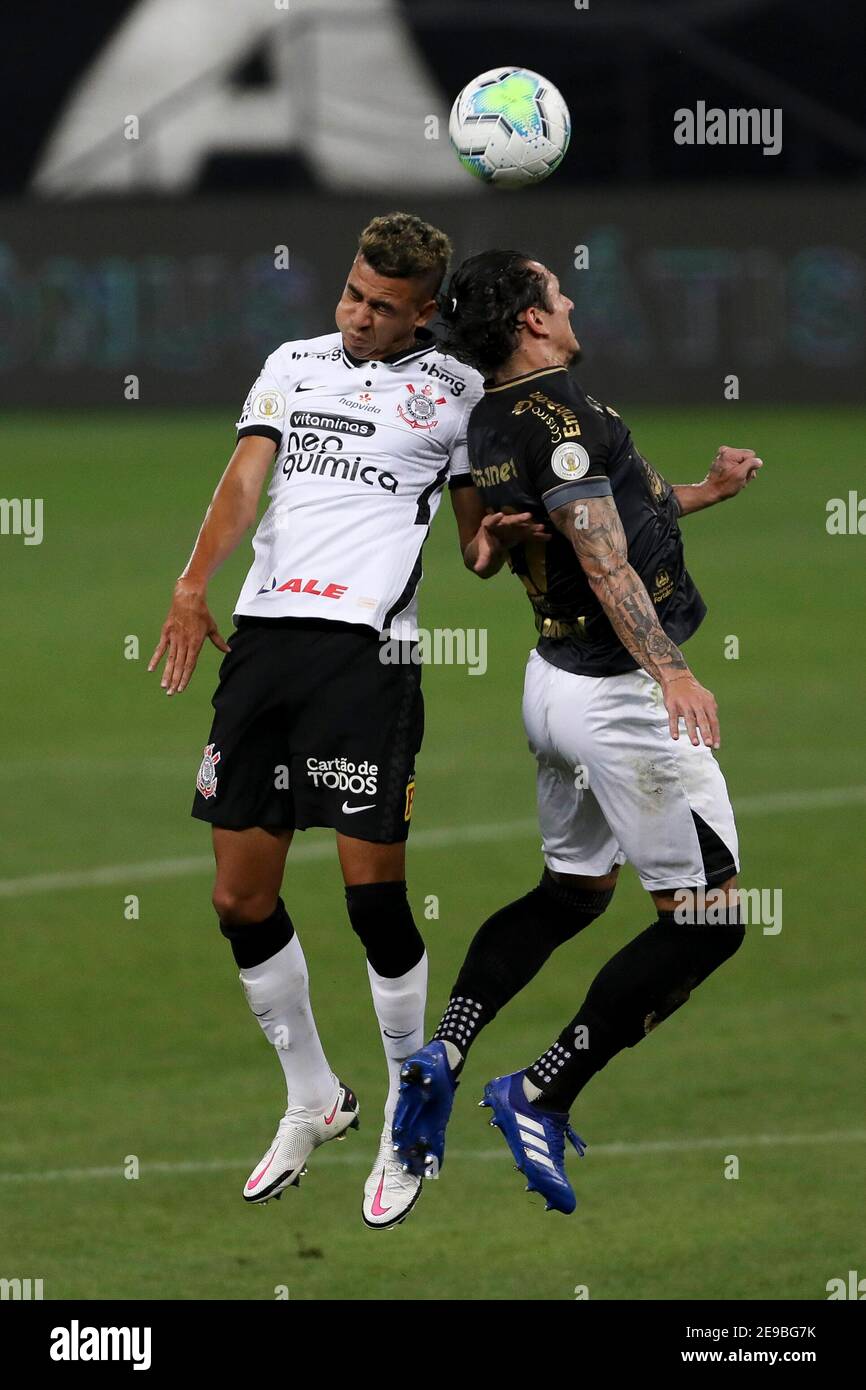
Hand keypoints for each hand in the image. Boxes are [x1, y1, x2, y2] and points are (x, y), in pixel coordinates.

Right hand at [148, 581, 230, 695]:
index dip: (185, 678)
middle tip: (171, 693)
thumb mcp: (212, 628)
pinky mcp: (166, 633)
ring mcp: (174, 638)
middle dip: (175, 681)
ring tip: (164, 686)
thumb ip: (218, 642)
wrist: (188, 598)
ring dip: (166, 674)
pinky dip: (155, 659)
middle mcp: (184, 643)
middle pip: (179, 666)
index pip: (190, 665)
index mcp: (195, 644)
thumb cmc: (202, 613)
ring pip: (170, 660)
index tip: (181, 689)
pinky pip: (160, 648)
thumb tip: (228, 650)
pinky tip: (151, 669)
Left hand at [468, 511, 548, 575]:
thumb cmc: (482, 555)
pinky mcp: (518, 535)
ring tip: (542, 527)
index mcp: (488, 528)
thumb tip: (478, 569)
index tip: (500, 515)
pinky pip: (528, 535)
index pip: (490, 522)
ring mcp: (510, 529)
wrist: (488, 554)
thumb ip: (481, 563)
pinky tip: (547, 536)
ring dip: (531, 528)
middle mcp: (500, 525)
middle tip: (528, 516)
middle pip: (508, 521)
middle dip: (518, 519)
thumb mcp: (481, 560)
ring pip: (521, 527)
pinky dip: (537, 536)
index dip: (494, 519)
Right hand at [661, 671, 719, 748]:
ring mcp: (684, 704)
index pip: (713, 721)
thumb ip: (710, 713)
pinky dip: (674, 728)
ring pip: (689, 720)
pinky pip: (673, 718)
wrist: (677, 678)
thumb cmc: (694, 693)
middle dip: (706, 733)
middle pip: (703, 720)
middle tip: (709, 744)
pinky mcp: (672, 705)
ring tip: (696, 744)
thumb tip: (713, 731)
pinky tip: (675, 737)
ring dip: (692, 732)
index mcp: (707, 704)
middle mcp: (697, 703)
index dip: (715, 734)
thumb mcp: (706, 699)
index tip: (716, 746)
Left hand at [705, 446, 762, 501]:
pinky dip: (738, 472)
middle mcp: (726, 450)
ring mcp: (724, 455)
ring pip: (744, 462)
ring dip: (743, 473)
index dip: (750, 467)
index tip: (742, 476)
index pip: (751, 455)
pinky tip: (733, 479)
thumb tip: (759, 461)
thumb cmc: (725, 485)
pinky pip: (737, 464)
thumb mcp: (740, 474)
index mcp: (729, 452)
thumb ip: (751, 464)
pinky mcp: (723, 461)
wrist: (711, 492)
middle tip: (740, 480)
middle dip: (747, 470)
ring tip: (736, 481)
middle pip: (747, 458)